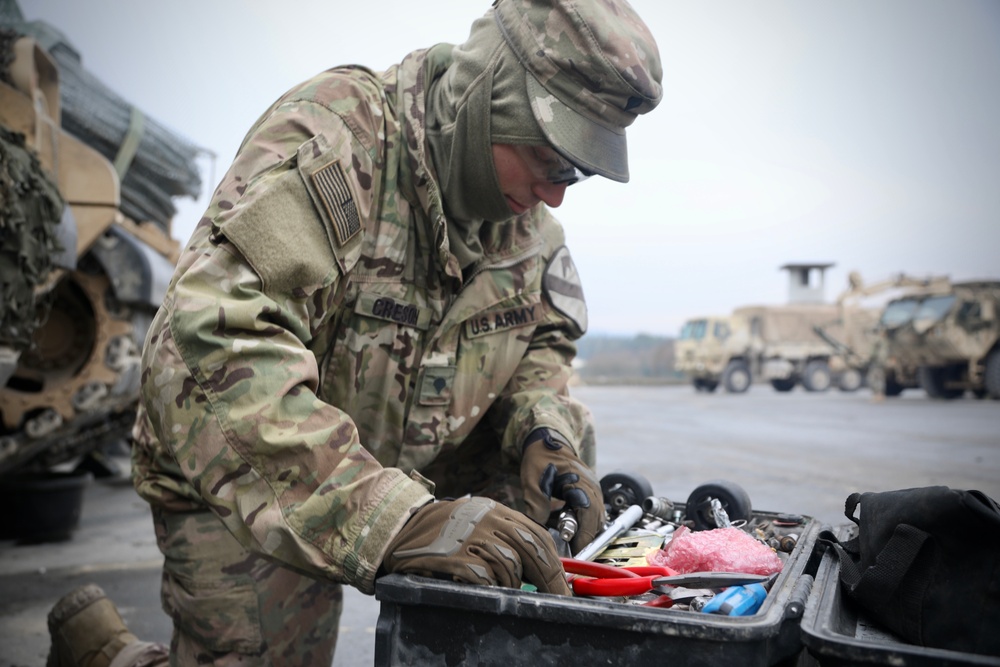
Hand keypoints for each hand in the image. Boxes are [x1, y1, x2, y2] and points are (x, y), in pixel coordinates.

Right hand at [381, 497, 570, 594]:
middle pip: (531, 550)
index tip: (562, 585)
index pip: (537, 535)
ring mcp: (470, 537)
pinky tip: (482, 588)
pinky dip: (489, 588)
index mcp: (496, 511)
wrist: (401, 528)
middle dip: (547, 579)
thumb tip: (539, 566)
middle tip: (554, 599)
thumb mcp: (478, 523)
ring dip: (511, 585)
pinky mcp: (454, 556)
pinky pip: (484, 579)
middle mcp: (487, 520)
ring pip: (510, 567)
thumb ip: (505, 536)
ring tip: (501, 589)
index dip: (554, 563)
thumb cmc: (444, 532)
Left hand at [520, 428, 603, 554]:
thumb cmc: (539, 459)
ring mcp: (593, 490)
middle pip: (597, 519)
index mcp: (581, 481)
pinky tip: (564, 523)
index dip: (585, 535)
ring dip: (582, 529)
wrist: (545, 442)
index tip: (578, 551)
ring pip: (595, 518)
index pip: (589, 514)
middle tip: (571, 550)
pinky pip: (590, 513)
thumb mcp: (532, 481)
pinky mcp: (589, 493)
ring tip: (566, 536)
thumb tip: (539, 530)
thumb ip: (536, 505)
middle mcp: (592, 487)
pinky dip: (580, 521)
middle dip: (585, 536)